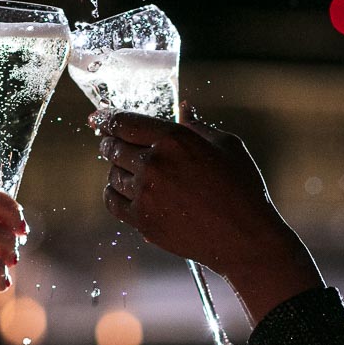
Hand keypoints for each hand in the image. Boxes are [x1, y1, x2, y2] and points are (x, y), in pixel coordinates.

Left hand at [91, 106, 321, 325]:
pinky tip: (121, 190)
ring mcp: (145, 194)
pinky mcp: (143, 220)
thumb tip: (184, 107)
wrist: (244, 237)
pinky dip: (113, 193)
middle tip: (110, 142)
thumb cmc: (242, 188)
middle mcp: (154, 164)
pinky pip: (113, 201)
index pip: (124, 122)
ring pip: (113, 175)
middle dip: (110, 142)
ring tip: (126, 168)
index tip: (99, 117)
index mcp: (173, 139)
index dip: (108, 118)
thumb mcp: (226, 146)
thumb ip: (197, 126)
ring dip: (116, 168)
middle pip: (113, 147)